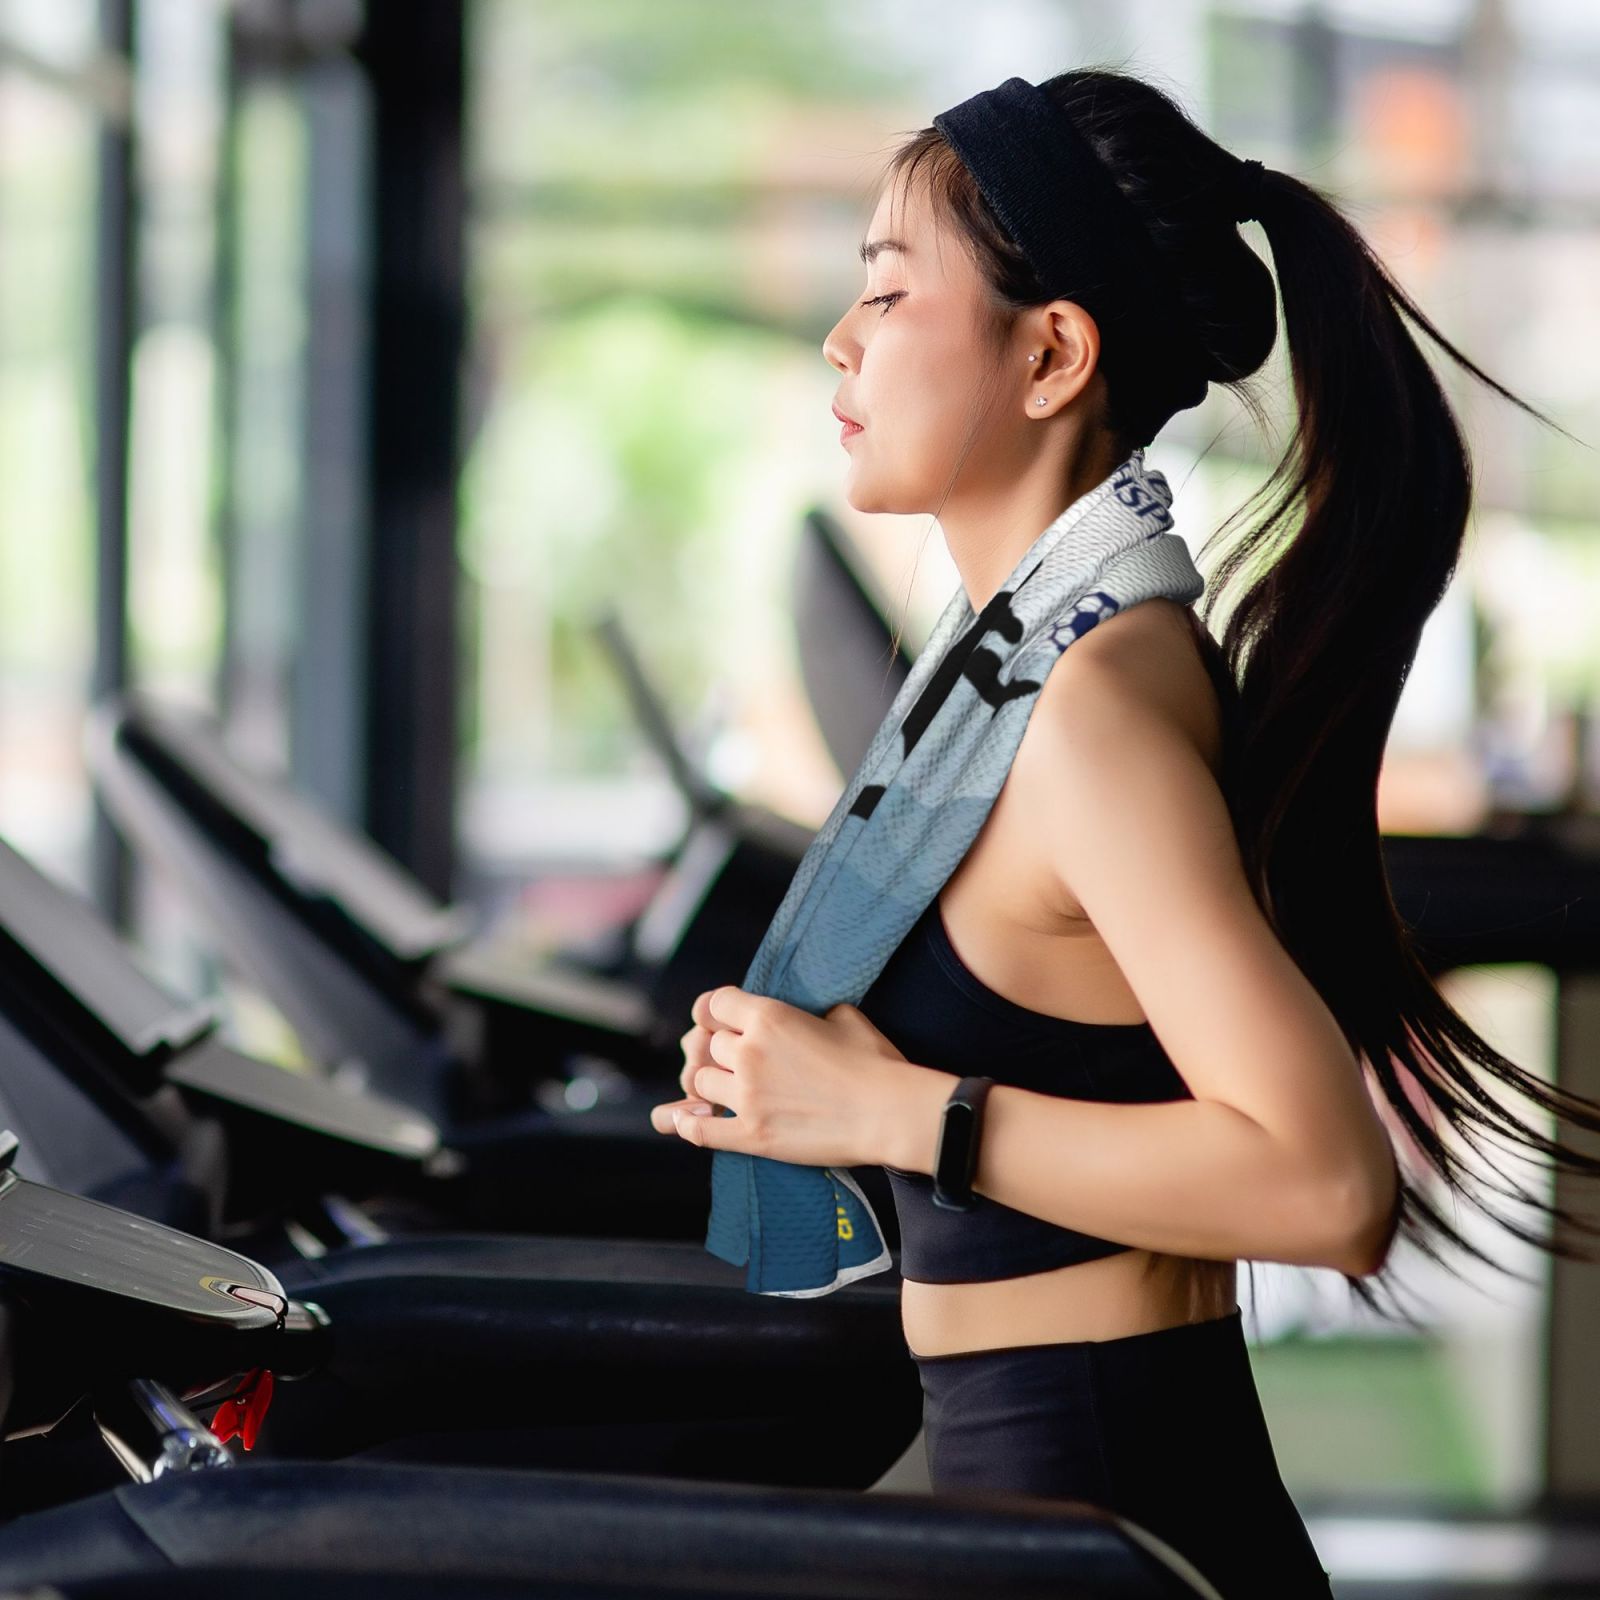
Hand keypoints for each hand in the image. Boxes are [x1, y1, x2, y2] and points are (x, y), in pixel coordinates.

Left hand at [648, 985, 933, 1169]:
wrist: (889, 1112)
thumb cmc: (875, 1062)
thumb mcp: (842, 1016)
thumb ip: (805, 1012)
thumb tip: (798, 1017)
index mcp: (768, 1017)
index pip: (714, 1003)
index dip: (717, 1010)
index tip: (723, 1020)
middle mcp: (749, 1053)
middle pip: (705, 1044)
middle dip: (716, 1049)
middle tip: (730, 1058)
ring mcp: (747, 1096)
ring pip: (699, 1081)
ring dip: (708, 1083)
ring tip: (721, 1086)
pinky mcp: (751, 1135)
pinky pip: (700, 1128)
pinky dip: (685, 1122)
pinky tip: (681, 1117)